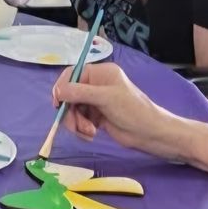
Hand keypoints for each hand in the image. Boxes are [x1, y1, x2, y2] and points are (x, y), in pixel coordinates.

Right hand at [52, 61, 188, 157]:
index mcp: (100, 73)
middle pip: (69, 95)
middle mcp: (96, 85)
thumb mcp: (105, 98)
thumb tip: (57, 91)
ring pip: (73, 110)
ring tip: (89, 132)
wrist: (149, 134)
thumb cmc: (132, 111)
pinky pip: (79, 120)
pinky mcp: (96, 116)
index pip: (72, 75)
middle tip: (76, 126)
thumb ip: (79, 93)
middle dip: (71, 112)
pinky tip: (91, 134)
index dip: (62, 88)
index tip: (58, 104)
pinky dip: (81, 129)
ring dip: (77, 123)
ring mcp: (95, 101)